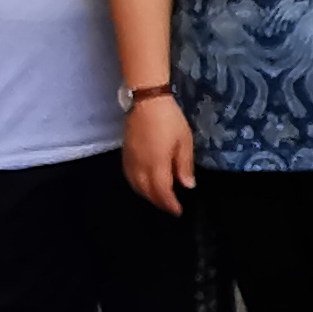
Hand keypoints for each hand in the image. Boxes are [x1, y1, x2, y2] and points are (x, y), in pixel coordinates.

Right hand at [120, 92, 196, 214]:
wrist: (147, 100)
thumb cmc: (170, 119)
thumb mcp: (184, 141)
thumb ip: (184, 165)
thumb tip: (187, 185)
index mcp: (157, 164)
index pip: (162, 192)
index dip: (169, 204)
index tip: (178, 211)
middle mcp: (141, 165)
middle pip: (147, 192)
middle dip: (159, 202)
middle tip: (170, 206)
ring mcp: (130, 159)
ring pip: (136, 185)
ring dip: (147, 195)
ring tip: (158, 198)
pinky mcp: (125, 152)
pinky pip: (129, 176)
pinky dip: (136, 185)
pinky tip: (143, 184)